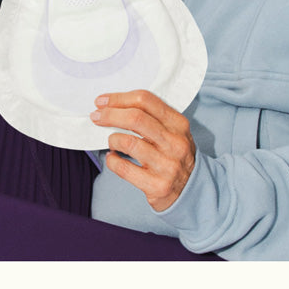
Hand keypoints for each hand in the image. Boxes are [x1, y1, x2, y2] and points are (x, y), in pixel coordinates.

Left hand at [91, 90, 196, 211]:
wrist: (192, 190)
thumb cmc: (175, 154)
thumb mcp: (173, 131)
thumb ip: (151, 117)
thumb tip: (114, 105)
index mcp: (178, 124)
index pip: (146, 101)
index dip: (119, 98)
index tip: (102, 101)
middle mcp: (175, 143)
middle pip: (136, 119)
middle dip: (110, 115)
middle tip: (96, 116)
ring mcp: (167, 165)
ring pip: (129, 143)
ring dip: (113, 139)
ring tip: (111, 141)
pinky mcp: (157, 186)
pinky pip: (125, 169)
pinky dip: (112, 161)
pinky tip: (112, 158)